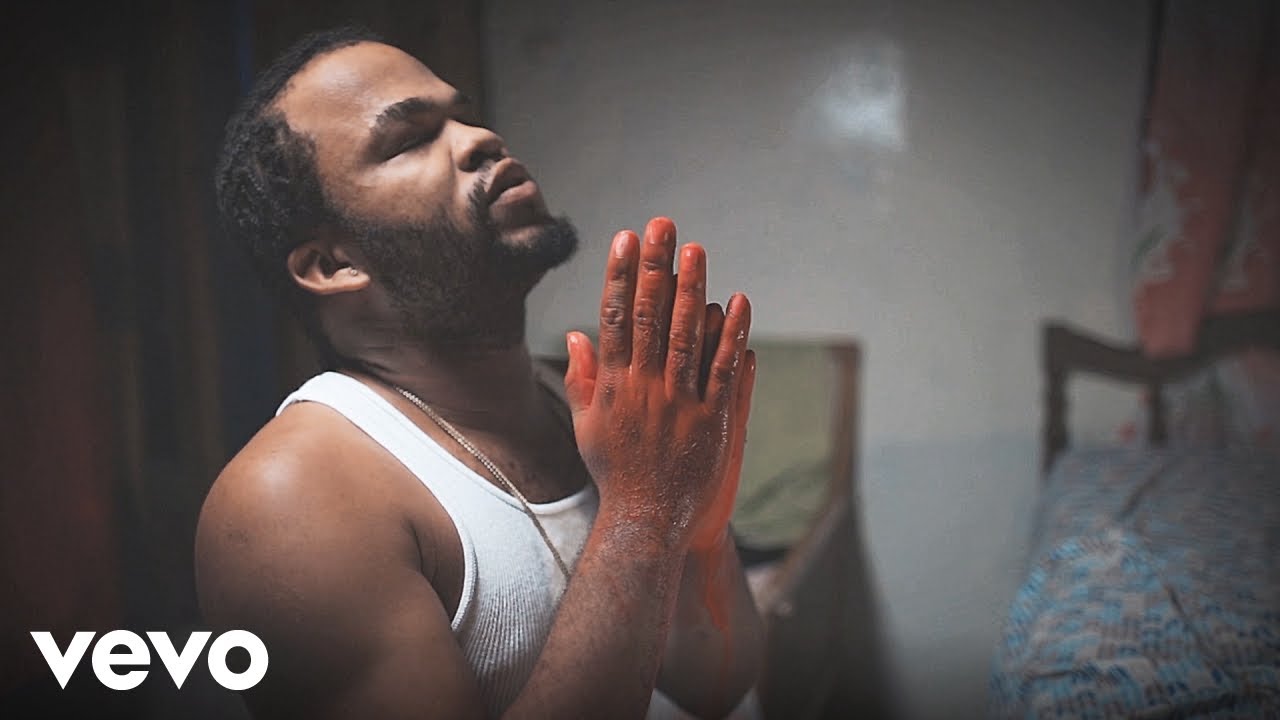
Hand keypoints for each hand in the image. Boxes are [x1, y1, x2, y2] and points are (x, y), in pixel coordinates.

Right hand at [564, 217, 754, 546]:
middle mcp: (643, 388)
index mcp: (612, 385)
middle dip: (655, 266)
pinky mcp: (711, 419)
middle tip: (662, 225)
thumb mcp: (588, 425)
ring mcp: (678, 402)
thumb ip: (585, 377)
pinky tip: (738, 301)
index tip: (625, 238)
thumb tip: (577, 332)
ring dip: (691, 289)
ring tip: (696, 249)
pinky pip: (723, 369)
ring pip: (686, 335)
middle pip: (649, 316)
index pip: (614, 317)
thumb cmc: (616, 472)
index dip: (620, 275)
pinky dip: (731, 334)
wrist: (648, 521)